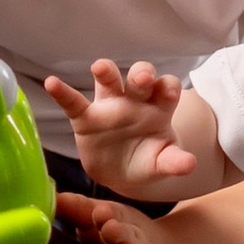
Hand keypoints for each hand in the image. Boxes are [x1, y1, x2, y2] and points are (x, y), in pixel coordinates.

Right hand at [43, 57, 196, 198]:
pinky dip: (62, 92)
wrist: (121, 174)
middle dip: (142, 73)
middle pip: (140, 76)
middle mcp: (135, 100)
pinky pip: (73, 102)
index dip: (168, 87)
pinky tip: (52, 83)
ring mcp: (110, 105)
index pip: (167, 87)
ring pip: (109, 80)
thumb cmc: (146, 160)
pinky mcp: (86, 117)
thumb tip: (190, 164)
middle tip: (143, 79)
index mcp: (158, 108)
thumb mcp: (162, 164)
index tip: (169, 94)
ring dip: (106, 71)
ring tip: (101, 68)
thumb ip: (174, 162)